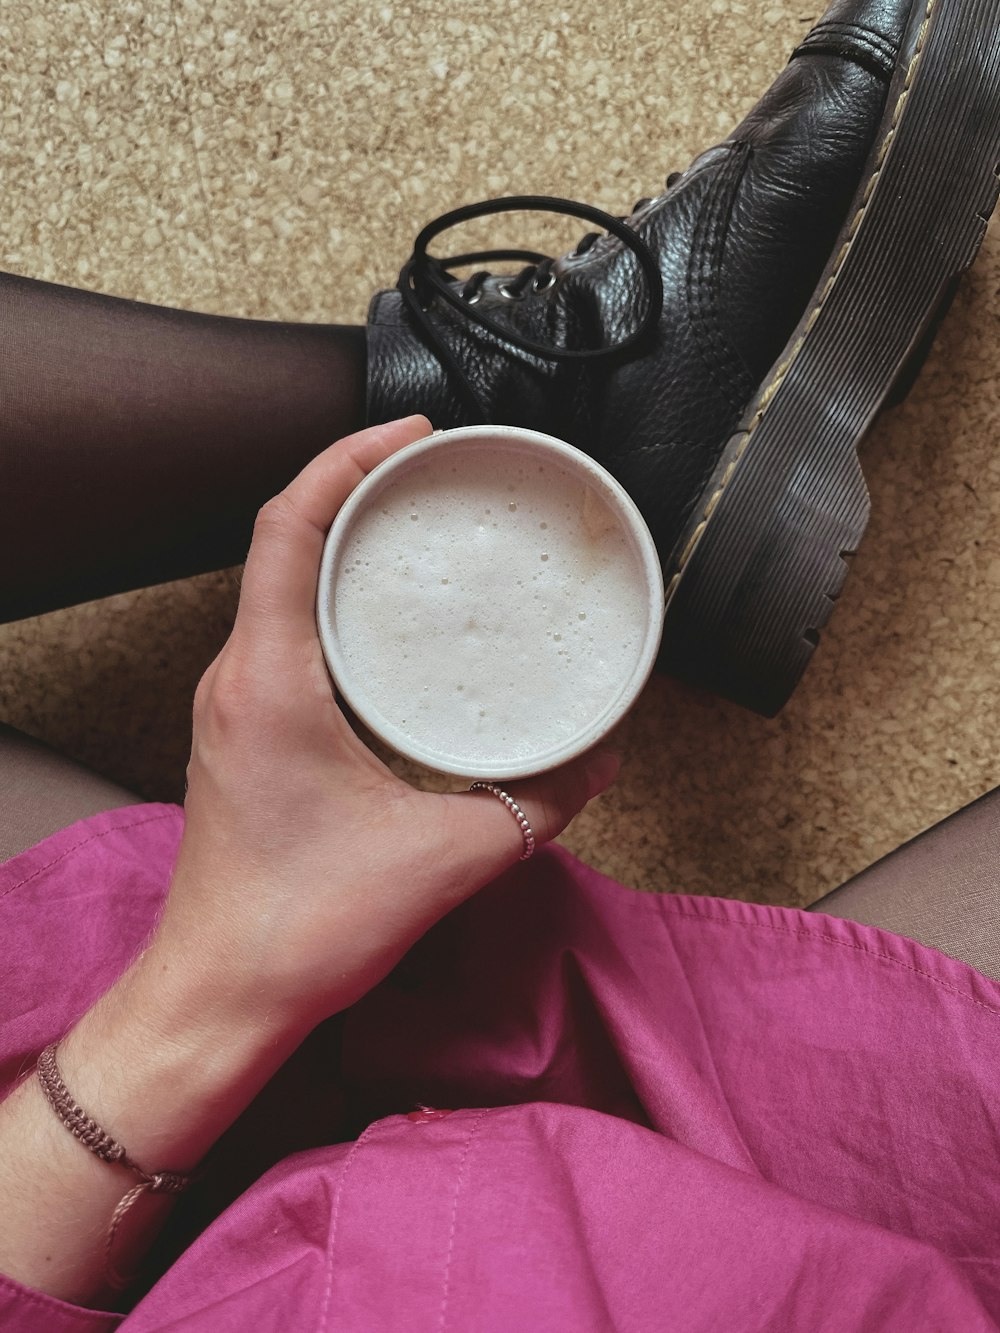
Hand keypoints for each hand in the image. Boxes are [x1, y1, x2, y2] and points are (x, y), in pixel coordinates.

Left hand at [155, 416, 619, 1036]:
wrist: (219, 995)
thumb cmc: (298, 929)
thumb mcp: (443, 860)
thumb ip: (536, 806)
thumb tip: (598, 758)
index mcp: (271, 680)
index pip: (288, 525)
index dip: (344, 460)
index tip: (410, 435)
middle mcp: (240, 677)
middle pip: (284, 539)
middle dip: (354, 486)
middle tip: (432, 470)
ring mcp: (235, 703)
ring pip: (280, 585)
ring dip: (342, 544)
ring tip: (418, 529)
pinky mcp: (246, 731)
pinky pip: (285, 632)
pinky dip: (334, 601)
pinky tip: (392, 624)